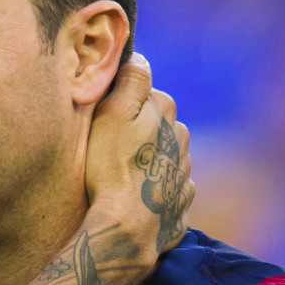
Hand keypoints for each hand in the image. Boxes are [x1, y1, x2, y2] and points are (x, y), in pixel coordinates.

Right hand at [81, 53, 193, 284]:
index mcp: (164, 109)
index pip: (141, 91)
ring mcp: (184, 169)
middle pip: (154, 122)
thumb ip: (130, 80)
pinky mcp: (182, 199)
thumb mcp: (110, 114)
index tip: (101, 118)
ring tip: (119, 174)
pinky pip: (167, 184)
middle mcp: (181, 135)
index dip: (118, 102)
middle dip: (136, 130)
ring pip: (162, 153)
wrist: (127, 228)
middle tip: (106, 147)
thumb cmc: (111, 168)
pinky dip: (153, 186)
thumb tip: (139, 56)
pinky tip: (134, 195)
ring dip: (146, 158)